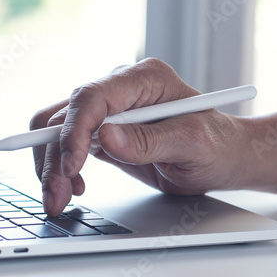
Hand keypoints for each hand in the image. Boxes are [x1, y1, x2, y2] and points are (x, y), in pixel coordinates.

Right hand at [31, 58, 248, 215]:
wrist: (224, 157)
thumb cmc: (218, 145)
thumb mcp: (193, 144)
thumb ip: (150, 140)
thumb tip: (106, 137)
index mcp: (146, 79)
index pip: (93, 97)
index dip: (75, 131)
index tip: (72, 165)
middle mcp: (122, 88)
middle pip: (66, 114)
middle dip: (55, 155)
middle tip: (56, 194)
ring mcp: (110, 109)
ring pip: (57, 129)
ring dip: (51, 164)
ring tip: (59, 198)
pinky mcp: (103, 131)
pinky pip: (66, 143)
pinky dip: (61, 166)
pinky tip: (73, 187)